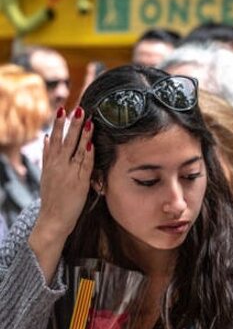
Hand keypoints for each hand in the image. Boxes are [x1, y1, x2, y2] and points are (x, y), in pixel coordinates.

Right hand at [35, 106, 93, 241]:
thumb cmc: (52, 198)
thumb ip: (47, 156)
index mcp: (50, 163)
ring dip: (81, 134)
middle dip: (71, 124)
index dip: (59, 124)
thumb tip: (47, 139)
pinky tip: (90, 143)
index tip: (62, 109)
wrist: (52, 219)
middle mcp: (58, 166)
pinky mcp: (79, 183)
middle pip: (64, 140)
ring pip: (75, 149)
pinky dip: (87, 154)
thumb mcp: (46, 174)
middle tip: (77, 109)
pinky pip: (84, 165)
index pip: (55, 139)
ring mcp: (68, 173)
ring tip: (86, 119)